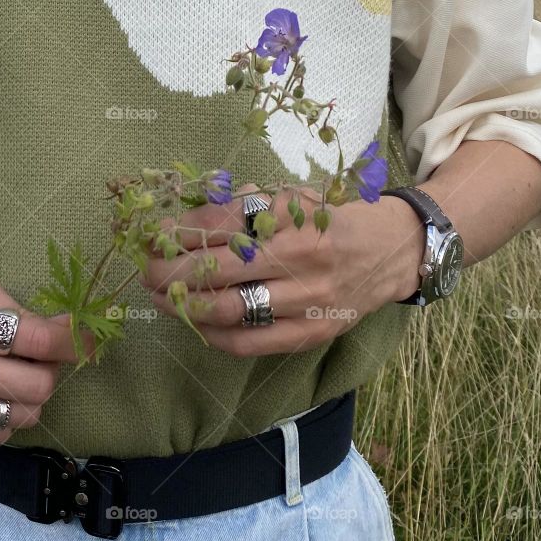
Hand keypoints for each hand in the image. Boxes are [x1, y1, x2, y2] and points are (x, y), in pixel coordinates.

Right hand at [0, 272, 89, 446]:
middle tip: (41, 357)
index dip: (70, 340)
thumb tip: (70, 337)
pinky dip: (4, 413)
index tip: (84, 338)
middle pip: (37, 386)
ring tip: (13, 374)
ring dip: (29, 395)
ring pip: (22, 415)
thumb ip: (23, 313)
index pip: (35, 339)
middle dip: (50, 370)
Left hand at [139, 184, 424, 356]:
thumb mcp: (289, 198)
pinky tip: (197, 322)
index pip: (222, 225)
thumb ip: (241, 207)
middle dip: (172, 271)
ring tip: (163, 298)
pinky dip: (215, 334)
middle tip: (147, 270)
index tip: (155, 236)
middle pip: (219, 269)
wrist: (392, 250)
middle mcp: (299, 258)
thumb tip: (184, 220)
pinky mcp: (311, 333)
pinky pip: (251, 343)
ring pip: (230, 309)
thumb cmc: (331, 219)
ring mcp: (306, 300)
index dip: (180, 232)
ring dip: (186, 305)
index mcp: (291, 216)